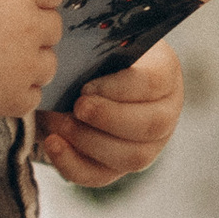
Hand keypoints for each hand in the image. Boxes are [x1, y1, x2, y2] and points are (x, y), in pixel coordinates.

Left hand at [40, 41, 183, 188]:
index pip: (156, 83)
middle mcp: (164, 113)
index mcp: (165, 73)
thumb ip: (95, 41)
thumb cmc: (90, 54)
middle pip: (151, 125)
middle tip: (77, 106)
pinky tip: (52, 144)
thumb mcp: (96, 42)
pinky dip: (73, 164)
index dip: (122, 88)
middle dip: (110, 118)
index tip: (87, 86)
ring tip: (59, 122)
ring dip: (90, 141)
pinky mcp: (116, 168)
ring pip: (131, 156)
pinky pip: (99, 176)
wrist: (75, 78)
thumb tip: (79, 45)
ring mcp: (145, 146)